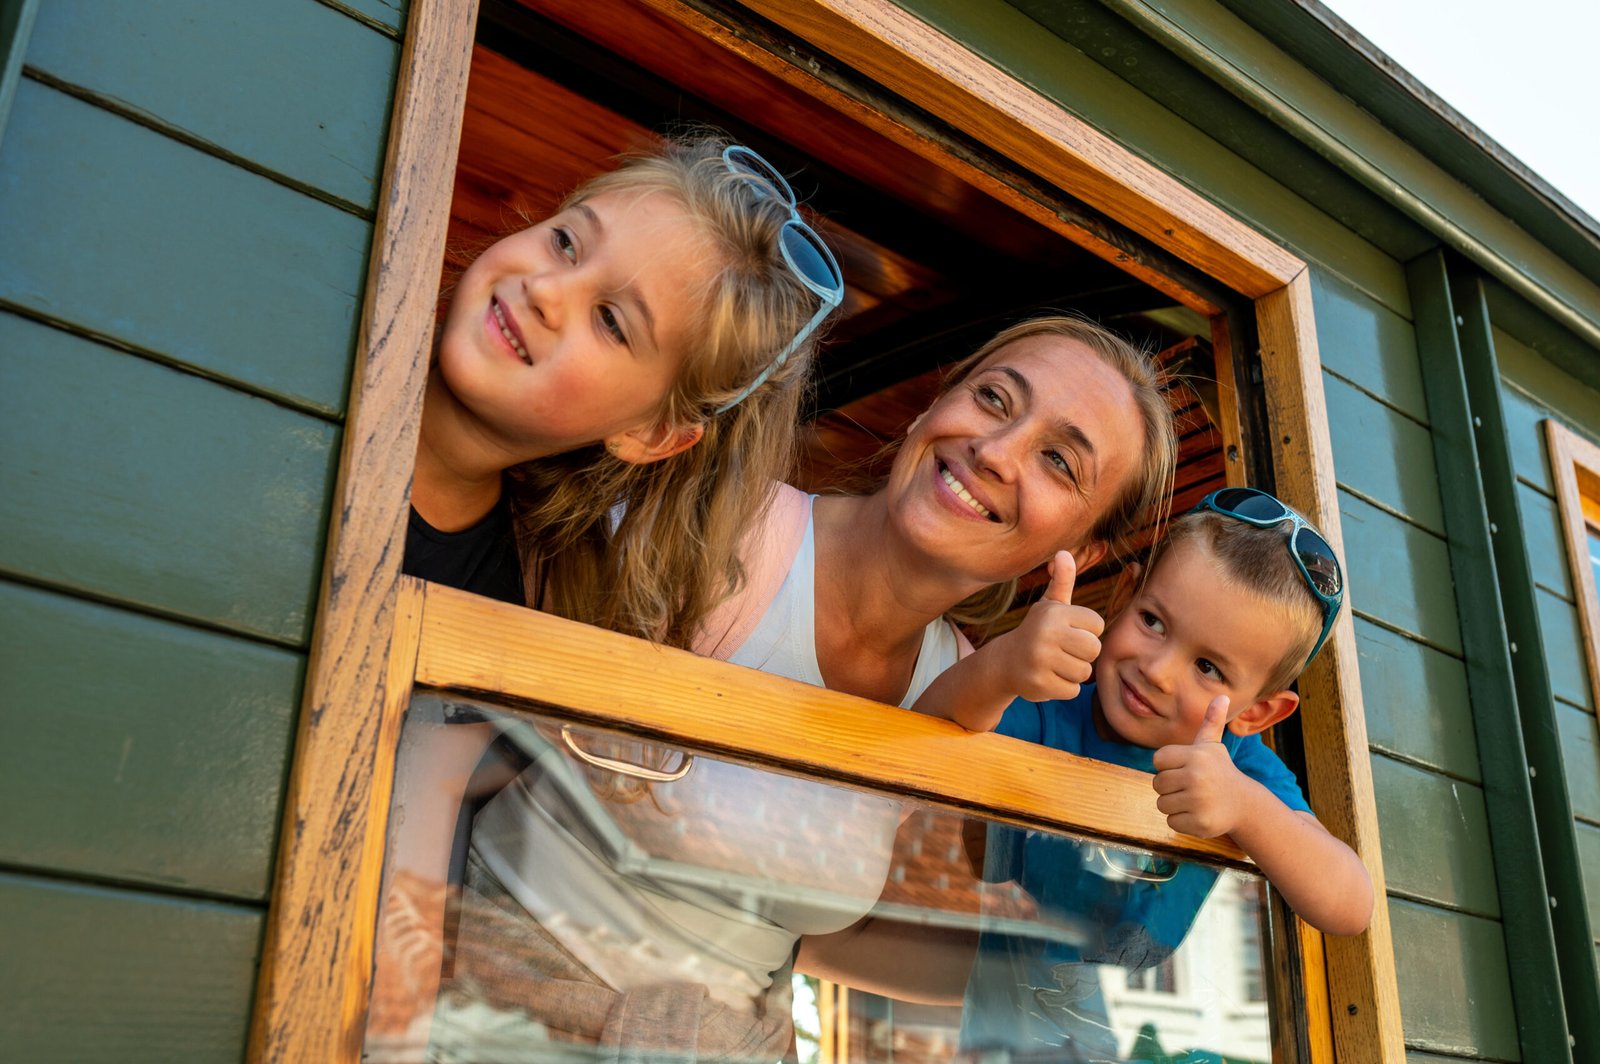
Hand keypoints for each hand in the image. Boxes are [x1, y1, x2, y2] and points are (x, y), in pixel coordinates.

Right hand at [988, 551, 1104, 702]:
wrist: (1004, 662)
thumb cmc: (1037, 631)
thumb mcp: (1049, 606)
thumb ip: (1061, 581)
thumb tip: (1064, 552)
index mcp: (1054, 613)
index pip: (1097, 625)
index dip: (1086, 631)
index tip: (1068, 631)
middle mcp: (1046, 634)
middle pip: (1094, 649)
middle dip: (1083, 653)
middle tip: (1064, 651)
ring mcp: (1040, 660)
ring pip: (1084, 672)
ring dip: (1073, 671)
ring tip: (1055, 664)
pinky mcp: (1038, 684)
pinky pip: (1072, 690)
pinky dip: (1063, 687)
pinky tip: (1048, 677)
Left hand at [1151, 696, 1246, 837]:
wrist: (1243, 804)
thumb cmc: (1220, 771)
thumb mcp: (1213, 746)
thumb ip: (1211, 721)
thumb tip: (1223, 696)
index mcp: (1196, 756)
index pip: (1157, 760)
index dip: (1168, 765)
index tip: (1185, 768)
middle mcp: (1196, 777)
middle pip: (1157, 783)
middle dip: (1170, 787)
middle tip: (1191, 786)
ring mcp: (1198, 801)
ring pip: (1162, 804)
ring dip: (1174, 804)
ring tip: (1194, 800)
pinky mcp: (1199, 823)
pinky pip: (1171, 822)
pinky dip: (1181, 821)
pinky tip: (1198, 814)